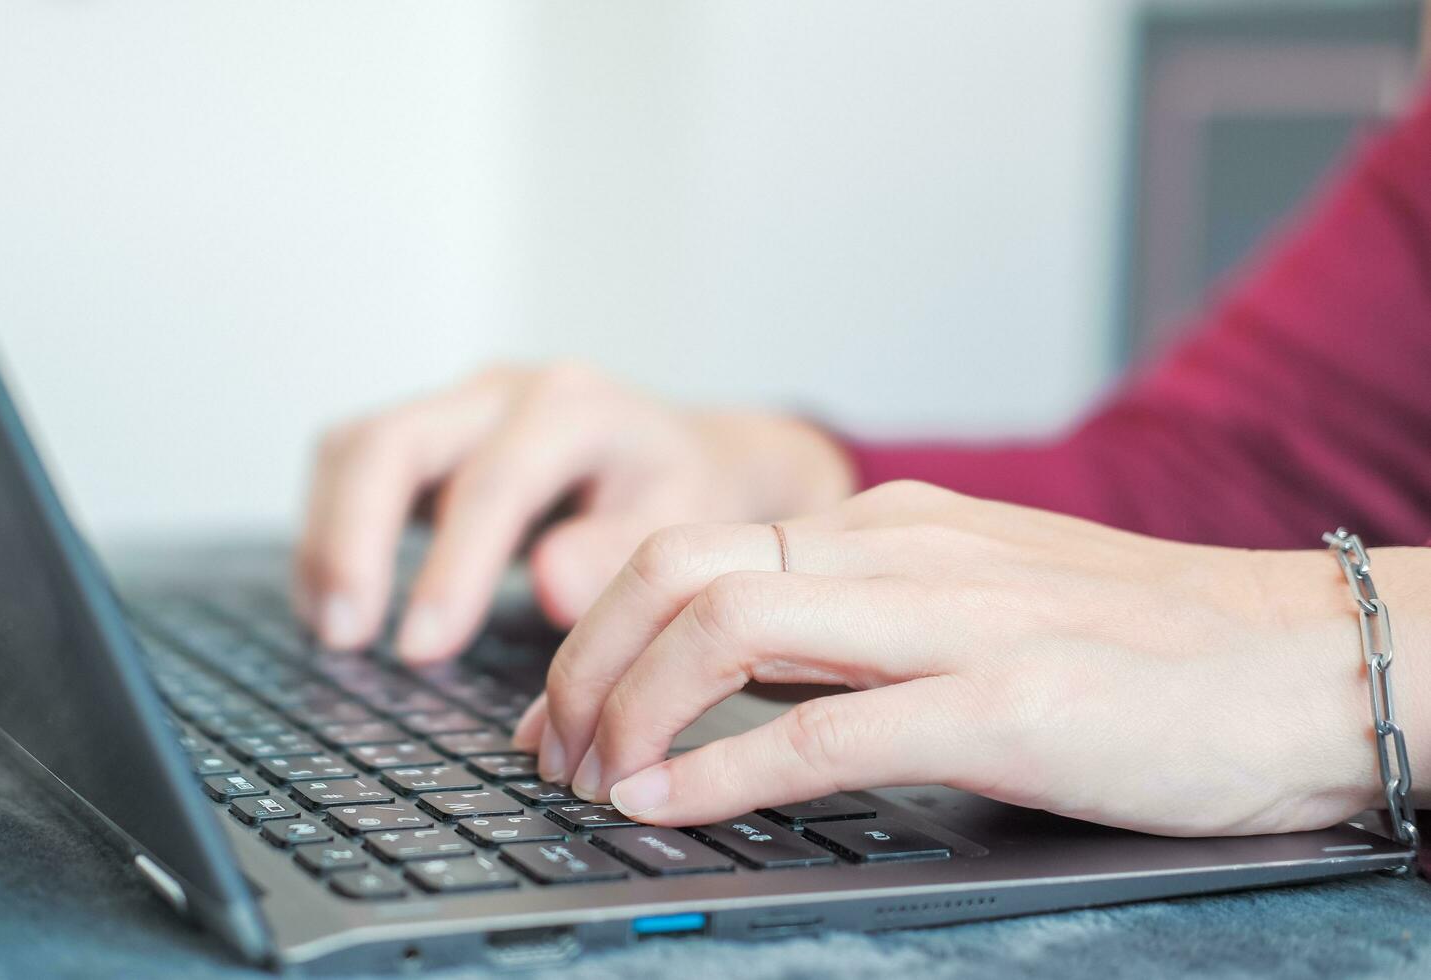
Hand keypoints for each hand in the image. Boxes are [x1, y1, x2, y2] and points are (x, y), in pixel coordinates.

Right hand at [295, 362, 852, 661]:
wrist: (694, 456)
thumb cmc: (687, 500)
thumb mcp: (686, 529)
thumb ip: (621, 557)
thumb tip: (547, 584)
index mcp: (578, 410)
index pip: (494, 482)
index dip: (449, 568)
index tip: (420, 650)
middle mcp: (507, 390)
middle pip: (396, 441)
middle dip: (355, 540)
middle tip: (345, 636)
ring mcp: (460, 403)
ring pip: (356, 444)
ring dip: (329, 536)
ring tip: (333, 628)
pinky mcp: (430, 430)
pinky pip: (353, 463)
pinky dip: (331, 529)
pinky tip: (334, 599)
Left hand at [515, 481, 1407, 835]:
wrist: (1313, 662)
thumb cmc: (1143, 652)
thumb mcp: (971, 608)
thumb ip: (854, 637)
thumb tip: (734, 691)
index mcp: (886, 529)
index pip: (692, 551)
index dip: (596, 630)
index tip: (562, 708)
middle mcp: (901, 553)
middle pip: (675, 573)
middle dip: (583, 665)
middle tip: (553, 752)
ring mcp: (951, 621)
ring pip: (724, 630)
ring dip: (630, 712)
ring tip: (596, 783)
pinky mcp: (1005, 707)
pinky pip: (823, 735)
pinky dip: (720, 774)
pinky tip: (671, 808)